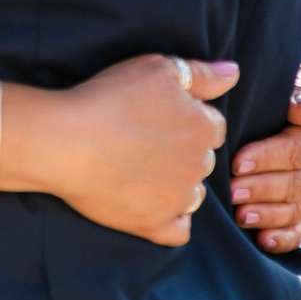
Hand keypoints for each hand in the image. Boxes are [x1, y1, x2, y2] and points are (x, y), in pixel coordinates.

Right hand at [38, 55, 236, 246]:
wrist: (66, 141)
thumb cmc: (109, 98)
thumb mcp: (157, 69)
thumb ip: (201, 74)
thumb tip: (234, 73)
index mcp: (203, 127)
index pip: (212, 125)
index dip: (186, 118)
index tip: (157, 116)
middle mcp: (198, 165)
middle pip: (202, 158)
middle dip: (182, 151)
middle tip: (143, 140)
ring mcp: (178, 198)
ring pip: (193, 193)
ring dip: (177, 184)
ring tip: (139, 170)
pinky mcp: (154, 224)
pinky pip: (179, 230)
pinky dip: (170, 220)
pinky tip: (150, 205)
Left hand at [228, 66, 300, 254]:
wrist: (281, 107)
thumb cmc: (278, 89)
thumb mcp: (289, 78)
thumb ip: (296, 89)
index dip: (270, 155)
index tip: (239, 160)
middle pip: (299, 180)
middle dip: (264, 186)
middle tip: (233, 190)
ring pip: (298, 208)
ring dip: (269, 213)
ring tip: (240, 215)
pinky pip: (299, 229)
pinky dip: (282, 237)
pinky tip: (262, 240)